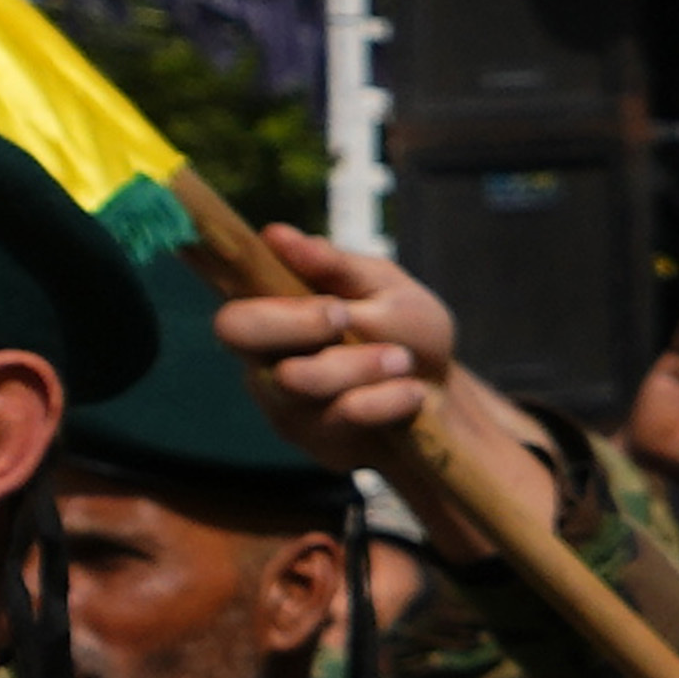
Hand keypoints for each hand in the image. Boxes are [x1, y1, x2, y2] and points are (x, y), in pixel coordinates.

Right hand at [225, 234, 473, 473]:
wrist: (446, 397)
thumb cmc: (406, 332)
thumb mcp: (383, 287)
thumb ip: (333, 266)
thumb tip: (275, 235)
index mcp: (276, 316)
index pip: (232, 311)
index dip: (265, 304)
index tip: (334, 305)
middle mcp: (267, 362)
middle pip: (236, 335)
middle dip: (296, 323)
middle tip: (347, 320)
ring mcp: (288, 406)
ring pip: (298, 379)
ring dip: (360, 364)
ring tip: (403, 359)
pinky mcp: (318, 441)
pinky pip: (343, 417)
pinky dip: (386, 399)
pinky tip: (412, 393)